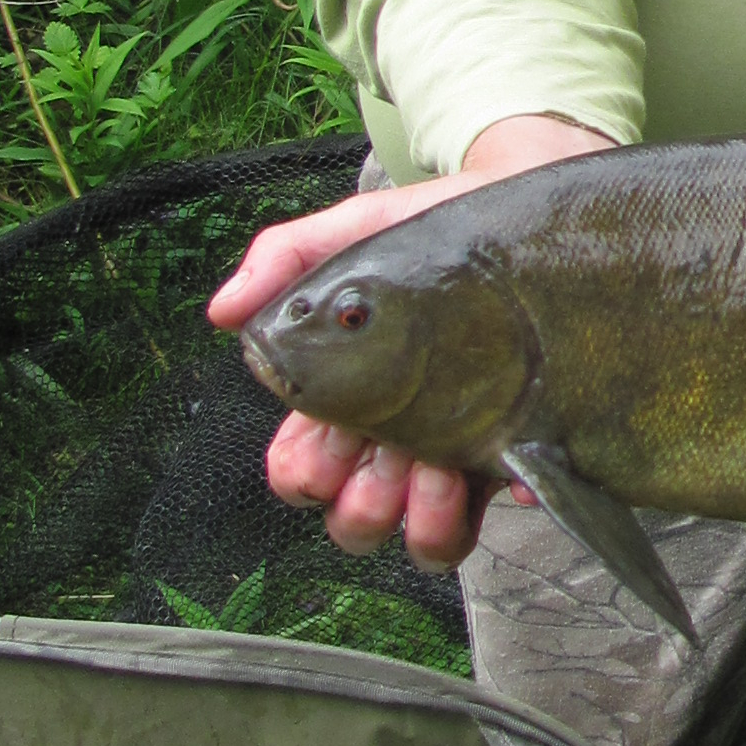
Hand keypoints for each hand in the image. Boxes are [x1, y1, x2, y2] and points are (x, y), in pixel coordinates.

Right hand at [208, 114, 614, 569]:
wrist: (520, 205)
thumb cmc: (426, 229)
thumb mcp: (352, 232)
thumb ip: (284, 259)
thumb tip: (222, 315)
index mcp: (345, 401)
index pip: (300, 475)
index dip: (305, 470)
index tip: (331, 429)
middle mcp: (397, 441)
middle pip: (354, 523)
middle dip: (365, 502)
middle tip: (393, 451)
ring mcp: (460, 451)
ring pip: (426, 541)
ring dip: (425, 517)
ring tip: (445, 465)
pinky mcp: (523, 444)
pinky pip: (520, 500)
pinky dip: (516, 488)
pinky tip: (515, 458)